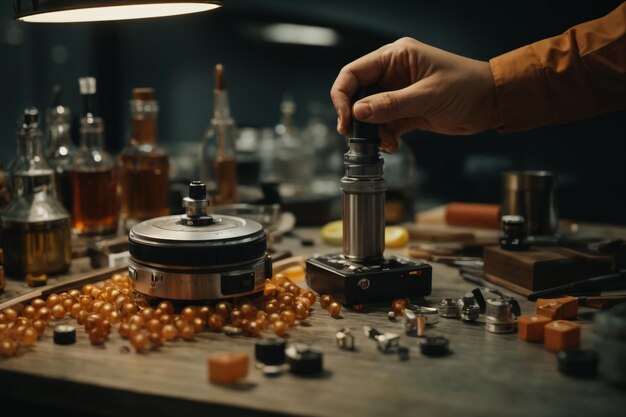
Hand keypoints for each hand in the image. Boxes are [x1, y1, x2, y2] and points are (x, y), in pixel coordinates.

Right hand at [330, 37, 500, 151]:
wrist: (493, 102)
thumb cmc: (467, 87)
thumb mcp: (428, 96)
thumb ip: (391, 104)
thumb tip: (358, 112)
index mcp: (396, 57)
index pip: (354, 73)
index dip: (342, 96)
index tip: (345, 119)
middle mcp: (393, 73)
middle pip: (358, 94)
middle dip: (355, 117)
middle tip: (357, 137)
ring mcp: (399, 93)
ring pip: (370, 113)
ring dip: (372, 131)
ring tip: (384, 143)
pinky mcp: (407, 111)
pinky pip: (385, 125)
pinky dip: (385, 137)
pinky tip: (392, 146)